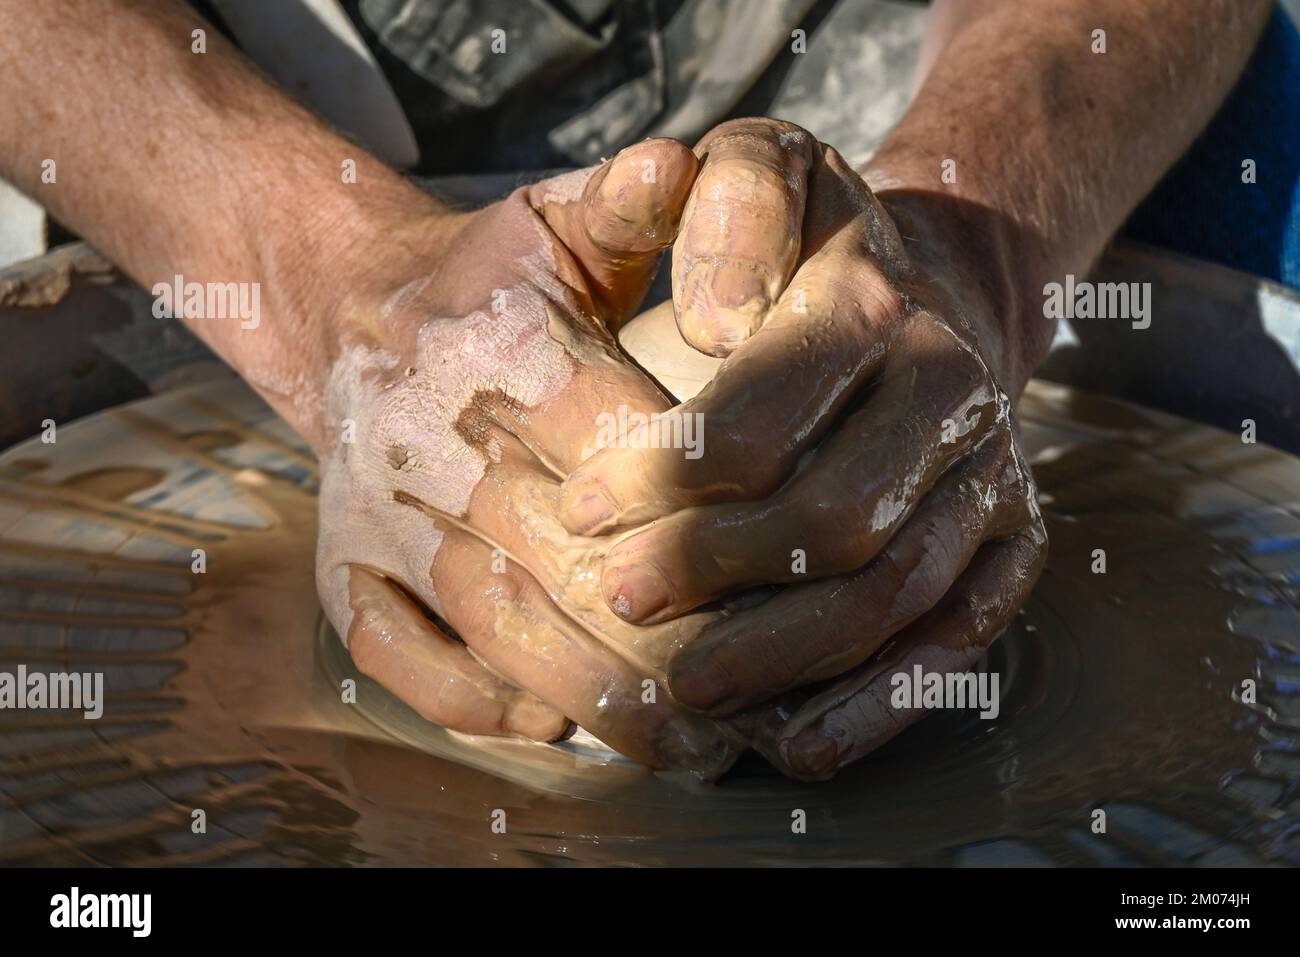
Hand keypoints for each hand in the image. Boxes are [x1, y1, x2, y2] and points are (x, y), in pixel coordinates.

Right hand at [312, 140, 742, 775]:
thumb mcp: (557, 221)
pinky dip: (482, 705)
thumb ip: (631, 202)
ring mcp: (376, 520)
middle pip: (564, 560)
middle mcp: (424, 441)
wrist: (351, 318)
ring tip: (690, 743)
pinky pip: (408, 664)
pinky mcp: (343, 575)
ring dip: (596, 697)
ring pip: (495, 627)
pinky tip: (559, 726)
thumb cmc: (488, 280)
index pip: (614, 448)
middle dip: (669, 636)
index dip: (698, 514)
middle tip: (761, 694)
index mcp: (491, 348)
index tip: (780, 567)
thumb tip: (684, 165)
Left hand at [558, 119, 1048, 779]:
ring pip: (897, 591)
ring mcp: (990, 476)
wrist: (926, 284)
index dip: (667, 470)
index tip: (585, 507)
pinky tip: (799, 746)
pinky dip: (883, 704)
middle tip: (621, 597)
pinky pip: (960, 642)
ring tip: (687, 688)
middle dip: (717, 570)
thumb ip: (728, 206)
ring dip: (784, 653)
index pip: (764, 407)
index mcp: (877, 304)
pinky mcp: (1010, 543)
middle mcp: (950, 392)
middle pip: (836, 515)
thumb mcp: (759, 169)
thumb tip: (718, 321)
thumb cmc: (806, 240)